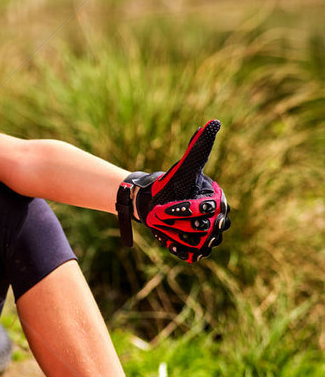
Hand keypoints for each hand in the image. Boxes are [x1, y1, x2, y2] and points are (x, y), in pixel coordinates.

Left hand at [118, 119, 229, 262]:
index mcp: (218, 201)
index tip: (162, 208)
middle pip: (200, 229)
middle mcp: (220, 221)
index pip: (204, 211)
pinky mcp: (200, 251)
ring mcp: (211, 237)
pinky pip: (191, 254)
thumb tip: (214, 122)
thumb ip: (199, 147)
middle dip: (175, 223)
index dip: (181, 210)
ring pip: (195, 243)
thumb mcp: (185, 167)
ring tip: (161, 225)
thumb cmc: (171, 184)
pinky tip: (165, 239)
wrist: (156, 204)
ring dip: (173, 234)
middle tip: (159, 215)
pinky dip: (176, 248)